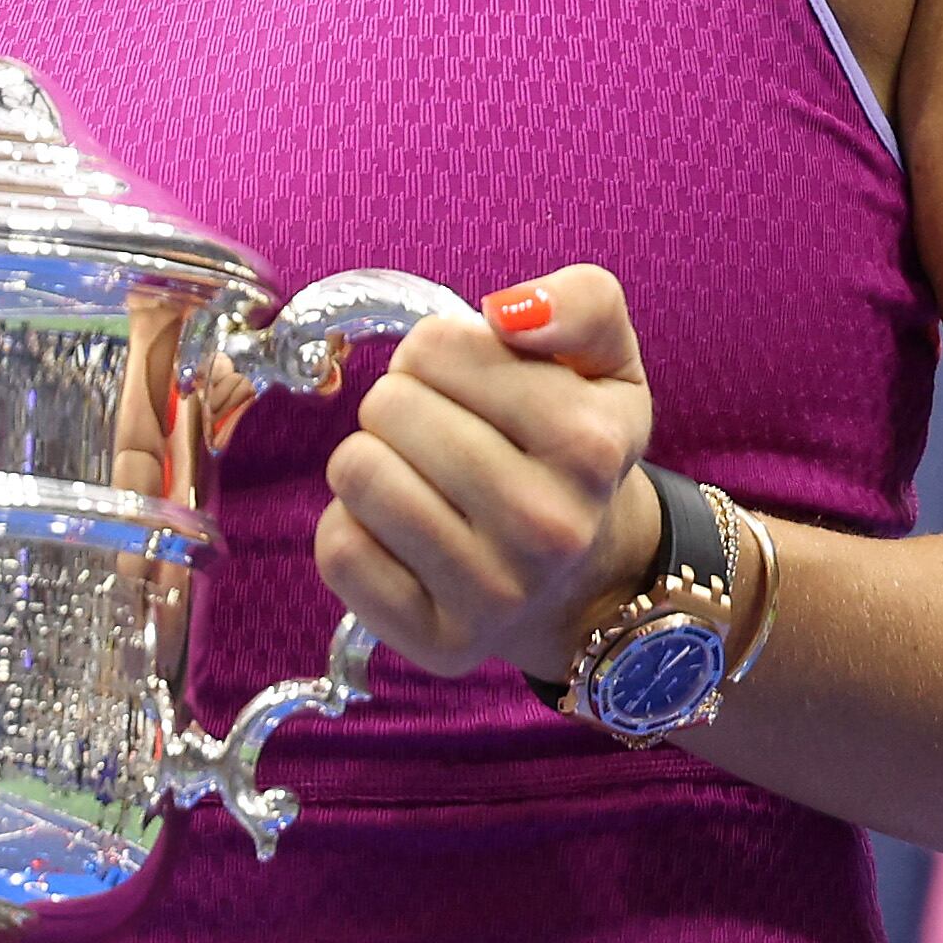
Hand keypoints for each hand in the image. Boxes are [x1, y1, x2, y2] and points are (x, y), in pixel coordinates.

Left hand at [312, 268, 661, 683]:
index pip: (436, 347)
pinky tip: (405, 537)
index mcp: (589, 444)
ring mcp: (494, 594)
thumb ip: (581, 302)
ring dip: (375, 463)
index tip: (474, 386)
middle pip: (387, 408)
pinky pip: (338, 549)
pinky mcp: (436, 641)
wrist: (584, 579)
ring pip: (356, 473)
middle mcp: (548, 527)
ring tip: (424, 482)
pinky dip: (355, 529)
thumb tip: (506, 312)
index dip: (439, 354)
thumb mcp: (604, 363)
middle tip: (444, 437)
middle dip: (403, 407)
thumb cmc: (573, 450)